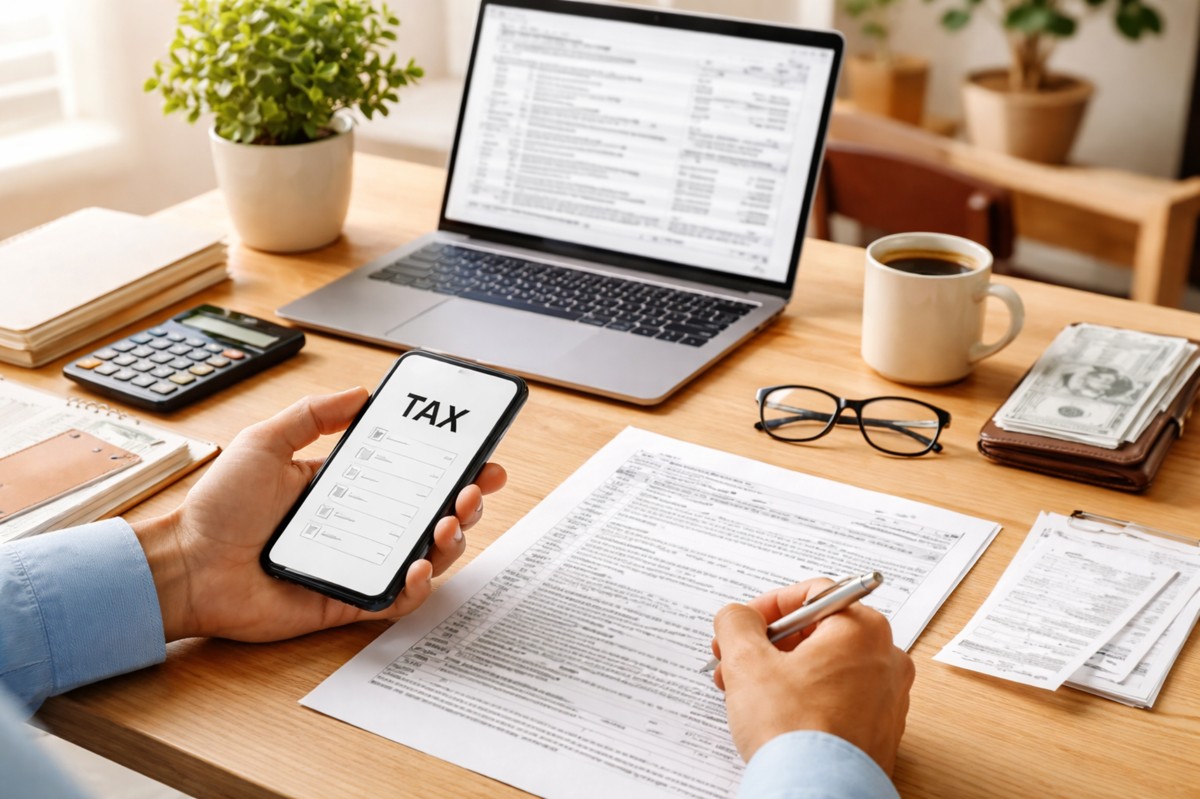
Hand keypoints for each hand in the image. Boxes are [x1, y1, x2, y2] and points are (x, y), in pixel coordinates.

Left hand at [132, 387, 506, 642]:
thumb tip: (360, 393)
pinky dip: (417, 586)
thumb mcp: (265, 442)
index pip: (414, 474)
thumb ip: (312, 414)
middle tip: (472, 488)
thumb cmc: (217, 508)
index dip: (452, 466)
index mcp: (348, 487)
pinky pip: (396, 599)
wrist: (186, 566)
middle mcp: (361, 526)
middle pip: (432, 514)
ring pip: (426, 555)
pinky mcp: (348, 602)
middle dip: (466, 500)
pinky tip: (419, 566)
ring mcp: (359, 564)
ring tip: (450, 521)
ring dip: (452, 539)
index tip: (479, 453)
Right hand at [711, 579, 913, 773]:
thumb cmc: (794, 732)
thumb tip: (737, 616)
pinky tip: (774, 716)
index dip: (768, 606)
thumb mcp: (747, 662)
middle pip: (818, 631)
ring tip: (745, 691)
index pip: (813, 593)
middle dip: (769, 644)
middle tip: (736, 659)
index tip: (744, 624)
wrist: (817, 794)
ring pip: (825, 667)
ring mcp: (887, 698)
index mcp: (863, 630)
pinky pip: (838, 698)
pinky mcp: (880, 731)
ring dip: (781, 672)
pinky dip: (804, 699)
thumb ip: (736, 622)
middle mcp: (886, 659)